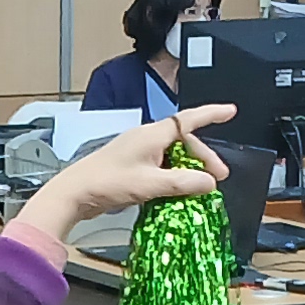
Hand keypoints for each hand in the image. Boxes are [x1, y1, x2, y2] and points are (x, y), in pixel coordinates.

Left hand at [17, 106, 233, 243]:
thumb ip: (182, 183)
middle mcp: (147, 139)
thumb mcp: (150, 184)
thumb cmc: (108, 182)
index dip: (211, 114)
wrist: (74, 193)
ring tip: (199, 189)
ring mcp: (138, 152)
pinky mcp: (132, 166)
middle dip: (203, 158)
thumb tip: (209, 183)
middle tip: (217, 179)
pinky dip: (173, 177)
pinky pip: (161, 167)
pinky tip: (178, 192)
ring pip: (173, 156)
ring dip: (188, 170)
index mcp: (152, 135)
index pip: (189, 120)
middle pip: (184, 142)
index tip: (230, 111)